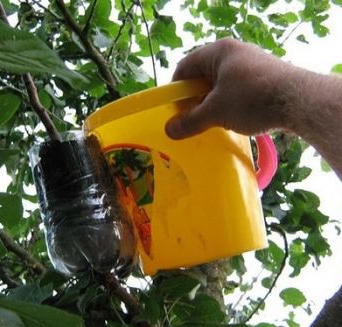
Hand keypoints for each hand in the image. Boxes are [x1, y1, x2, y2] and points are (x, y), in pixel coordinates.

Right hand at [166, 38, 295, 138]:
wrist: (300, 101)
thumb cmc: (251, 100)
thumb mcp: (215, 112)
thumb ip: (190, 121)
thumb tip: (169, 131)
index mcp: (218, 52)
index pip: (184, 67)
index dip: (176, 90)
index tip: (175, 112)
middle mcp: (234, 52)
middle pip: (203, 76)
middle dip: (195, 99)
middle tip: (192, 120)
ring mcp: (251, 63)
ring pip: (221, 84)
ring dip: (212, 104)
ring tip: (213, 122)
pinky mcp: (264, 75)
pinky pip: (237, 88)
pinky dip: (230, 103)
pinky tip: (233, 119)